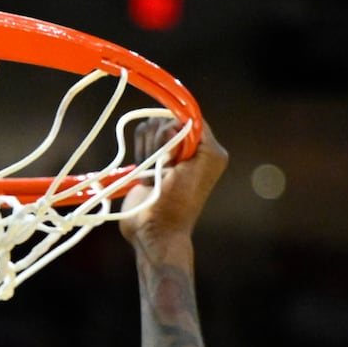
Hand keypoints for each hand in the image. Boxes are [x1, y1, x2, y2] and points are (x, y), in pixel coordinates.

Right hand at [118, 117, 227, 257]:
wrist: (155, 231)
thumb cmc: (180, 204)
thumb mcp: (202, 164)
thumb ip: (194, 135)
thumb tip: (173, 123)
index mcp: (208, 147)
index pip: (189, 115)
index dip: (176, 126)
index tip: (173, 148)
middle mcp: (188, 146)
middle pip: (166, 118)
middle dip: (160, 142)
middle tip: (164, 168)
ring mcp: (166, 153)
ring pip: (149, 127)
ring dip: (148, 151)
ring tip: (154, 175)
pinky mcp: (147, 159)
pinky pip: (139, 140)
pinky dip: (139, 154)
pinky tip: (145, 175)